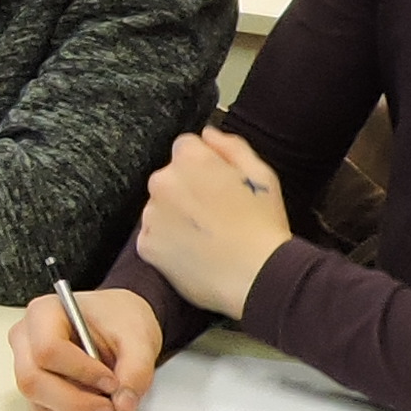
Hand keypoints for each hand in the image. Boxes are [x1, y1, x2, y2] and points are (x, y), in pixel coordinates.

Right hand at [9, 282, 160, 410]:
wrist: (119, 327)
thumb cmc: (119, 319)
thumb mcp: (139, 337)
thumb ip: (136, 370)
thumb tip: (124, 405)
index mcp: (44, 313)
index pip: (48, 349)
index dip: (81, 371)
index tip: (112, 382)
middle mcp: (26, 341)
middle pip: (33, 381)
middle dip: (75, 403)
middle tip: (111, 410)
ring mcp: (27, 370)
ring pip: (39, 406)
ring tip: (109, 410)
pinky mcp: (36, 394)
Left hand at [139, 126, 294, 313]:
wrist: (257, 277)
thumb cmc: (263, 226)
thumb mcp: (261, 175)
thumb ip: (231, 147)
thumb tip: (207, 134)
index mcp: (191, 158)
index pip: (185, 147)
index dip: (204, 166)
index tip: (218, 185)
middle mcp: (163, 181)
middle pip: (169, 177)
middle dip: (186, 189)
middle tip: (214, 214)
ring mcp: (151, 214)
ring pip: (159, 207)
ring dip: (174, 216)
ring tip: (204, 237)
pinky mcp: (146, 245)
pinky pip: (153, 237)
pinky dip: (167, 243)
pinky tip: (193, 253)